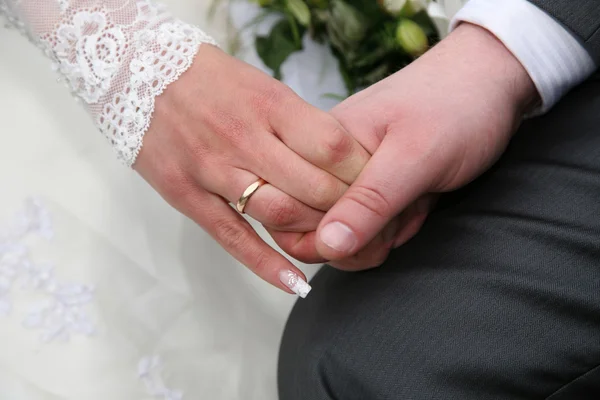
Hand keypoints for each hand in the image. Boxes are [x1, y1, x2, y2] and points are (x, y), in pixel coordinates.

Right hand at [134, 44, 369, 293]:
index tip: (375, 186)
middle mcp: (244, 137)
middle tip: (362, 220)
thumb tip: (341, 160)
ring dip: (314, 233)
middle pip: (312, 186)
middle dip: (346, 209)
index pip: (332, 146)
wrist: (135, 69)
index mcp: (270, 104)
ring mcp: (212, 168)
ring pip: (278, 214)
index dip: (361, 173)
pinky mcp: (186, 194)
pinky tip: (295, 284)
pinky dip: (267, 264)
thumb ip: (298, 124)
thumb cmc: (210, 78)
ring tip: (334, 241)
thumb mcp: (262, 86)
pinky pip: (233, 236)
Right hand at [315, 23, 537, 266]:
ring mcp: (347, 178)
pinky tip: (416, 206)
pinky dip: (394, 230)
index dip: (334, 233)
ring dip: (382, 235)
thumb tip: (326, 246)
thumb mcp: (415, 157)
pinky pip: (366, 230)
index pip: (291, 212)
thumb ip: (369, 202)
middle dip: (362, 238)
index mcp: (320, 145)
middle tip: (403, 209)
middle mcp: (326, 163)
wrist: (490, 84)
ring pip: (342, 237)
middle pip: (312, 231)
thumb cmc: (456, 106)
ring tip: (413, 204)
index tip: (382, 218)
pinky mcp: (369, 190)